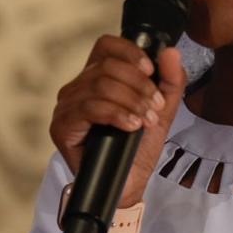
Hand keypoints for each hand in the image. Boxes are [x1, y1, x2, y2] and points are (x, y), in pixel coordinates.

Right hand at [50, 37, 187, 205]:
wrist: (128, 186)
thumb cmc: (138, 148)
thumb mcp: (161, 111)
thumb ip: (170, 81)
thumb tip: (170, 52)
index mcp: (97, 77)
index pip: (106, 46)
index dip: (130, 53)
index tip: (152, 72)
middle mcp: (77, 88)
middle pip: (107, 67)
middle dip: (139, 85)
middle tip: (155, 107)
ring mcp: (67, 107)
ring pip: (100, 86)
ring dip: (131, 102)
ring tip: (146, 119)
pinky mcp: (62, 127)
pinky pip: (89, 108)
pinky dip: (116, 114)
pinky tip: (131, 126)